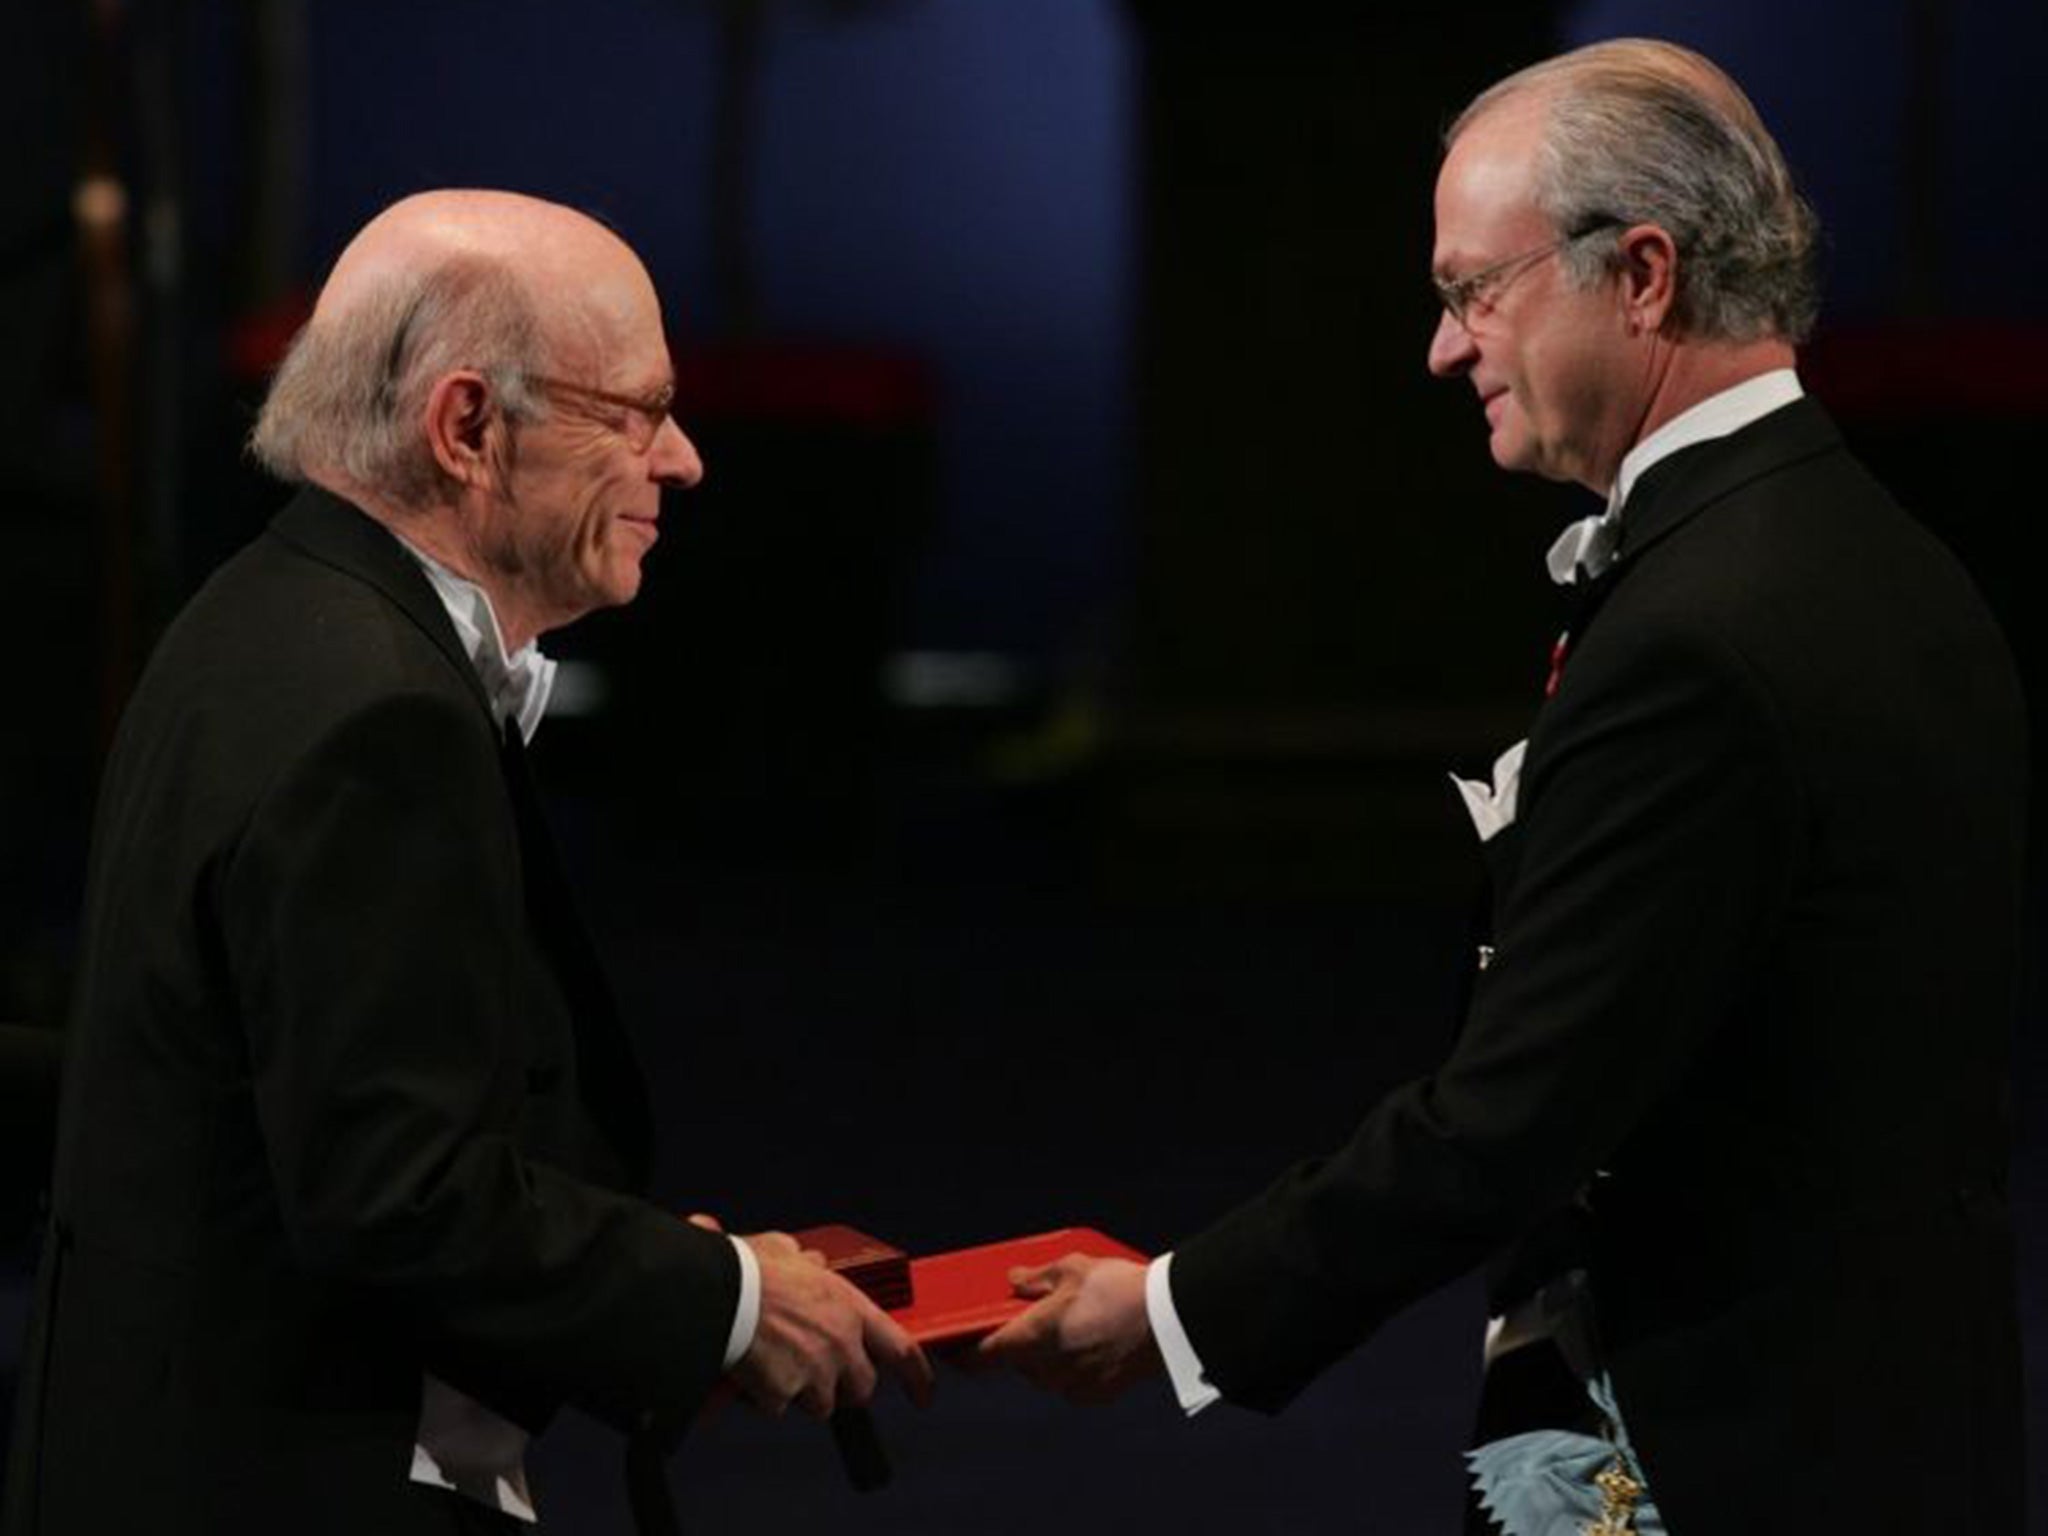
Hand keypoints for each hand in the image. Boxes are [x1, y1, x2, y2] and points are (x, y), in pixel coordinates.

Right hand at [731, 1232, 933, 1418]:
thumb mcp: (788, 1251)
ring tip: (775, 1360)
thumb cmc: (749, 1268)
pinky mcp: (784, 1395)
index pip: (902, 1350)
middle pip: (861, 1388)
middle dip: (844, 1386)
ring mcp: (815, 1373)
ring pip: (820, 1403)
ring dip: (803, 1391)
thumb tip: (810, 1262)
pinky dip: (766, 1395)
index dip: (918, 1377)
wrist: (715, 1295)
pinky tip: (750, 1369)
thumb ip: (808, 1263)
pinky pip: (779, 1405)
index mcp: (850, 1308)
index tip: (924, 1394)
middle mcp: (841, 1344)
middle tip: (818, 1371)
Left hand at [976, 1254, 1159, 1402]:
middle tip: (1025, 1318)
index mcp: (1033, 1338)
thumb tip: (1012, 1282)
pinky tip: (1088, 1341)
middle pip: (1015, 1363)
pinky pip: (1070, 1382)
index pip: (982, 1357)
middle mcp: (1048, 1369)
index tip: (952, 1348)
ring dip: (1044, 1355)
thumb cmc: (1118, 1289)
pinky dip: (1071, 1365)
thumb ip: (1035, 1279)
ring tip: (1064, 1324)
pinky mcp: (1096, 1395)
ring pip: (1043, 1373)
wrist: (1168, 1319)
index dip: (962, 1354)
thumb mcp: (1071, 1269)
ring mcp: (1073, 1386)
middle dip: (1016, 1343)